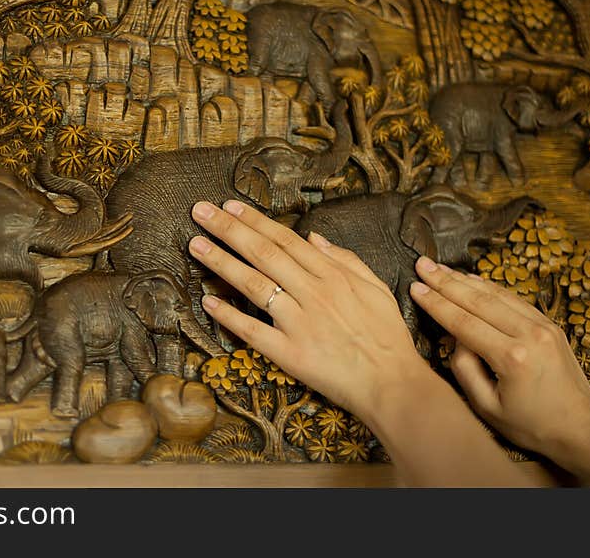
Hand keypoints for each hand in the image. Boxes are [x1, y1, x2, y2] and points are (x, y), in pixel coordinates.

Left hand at [187, 199, 433, 418]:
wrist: (393, 383)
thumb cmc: (386, 336)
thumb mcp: (375, 287)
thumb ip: (345, 259)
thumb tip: (313, 236)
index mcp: (332, 275)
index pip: (285, 240)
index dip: (255, 221)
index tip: (230, 206)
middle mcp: (313, 293)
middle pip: (264, 254)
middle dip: (229, 230)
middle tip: (200, 212)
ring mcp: (299, 323)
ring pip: (254, 285)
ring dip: (221, 263)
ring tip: (196, 245)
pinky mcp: (290, 353)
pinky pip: (253, 331)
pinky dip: (229, 316)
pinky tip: (207, 301)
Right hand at [409, 258, 589, 460]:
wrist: (580, 428)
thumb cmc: (530, 424)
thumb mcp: (486, 405)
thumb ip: (463, 368)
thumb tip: (455, 337)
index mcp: (510, 357)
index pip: (462, 322)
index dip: (436, 303)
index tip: (415, 287)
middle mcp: (529, 335)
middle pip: (478, 300)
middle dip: (445, 281)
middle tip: (423, 264)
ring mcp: (543, 326)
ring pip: (496, 294)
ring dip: (465, 279)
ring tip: (440, 267)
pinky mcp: (550, 325)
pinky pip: (514, 299)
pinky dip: (490, 287)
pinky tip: (472, 279)